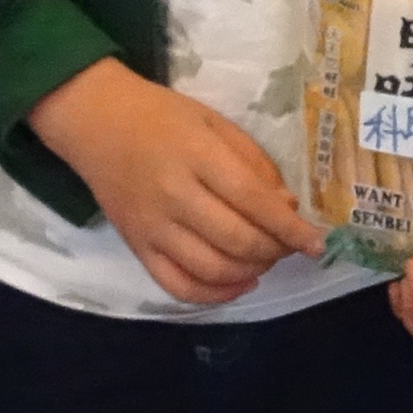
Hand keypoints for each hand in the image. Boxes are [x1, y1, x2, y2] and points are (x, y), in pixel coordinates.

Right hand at [24, 59, 322, 307]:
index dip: (290, 227)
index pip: (253, 200)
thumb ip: (254, 163)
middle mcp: (173, 195)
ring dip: (250, 272)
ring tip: (265, 260)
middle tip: (288, 245)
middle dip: (274, 250)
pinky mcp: (136, 247)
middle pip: (236, 239)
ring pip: (211, 269)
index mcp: (197, 155)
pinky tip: (238, 284)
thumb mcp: (215, 122)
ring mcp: (152, 227)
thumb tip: (286, 208)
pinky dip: (214, 295)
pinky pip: (177, 286)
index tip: (317, 243)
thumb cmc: (162, 116)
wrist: (95, 122)